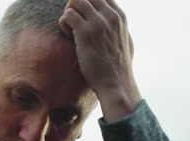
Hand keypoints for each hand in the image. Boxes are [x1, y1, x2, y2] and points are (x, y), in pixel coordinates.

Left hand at [59, 0, 141, 121]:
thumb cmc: (118, 68)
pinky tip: (68, 37)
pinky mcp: (85, 33)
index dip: (87, 4)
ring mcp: (98, 23)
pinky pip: (67, 15)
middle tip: (74, 25)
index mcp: (119, 16)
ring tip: (70, 31)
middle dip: (75, 7)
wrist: (116, 84)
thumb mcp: (125, 41)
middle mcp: (110, 16)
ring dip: (68, 14)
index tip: (82, 19)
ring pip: (75, 1)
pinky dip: (63, 24)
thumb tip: (113, 24)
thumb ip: (117, 28)